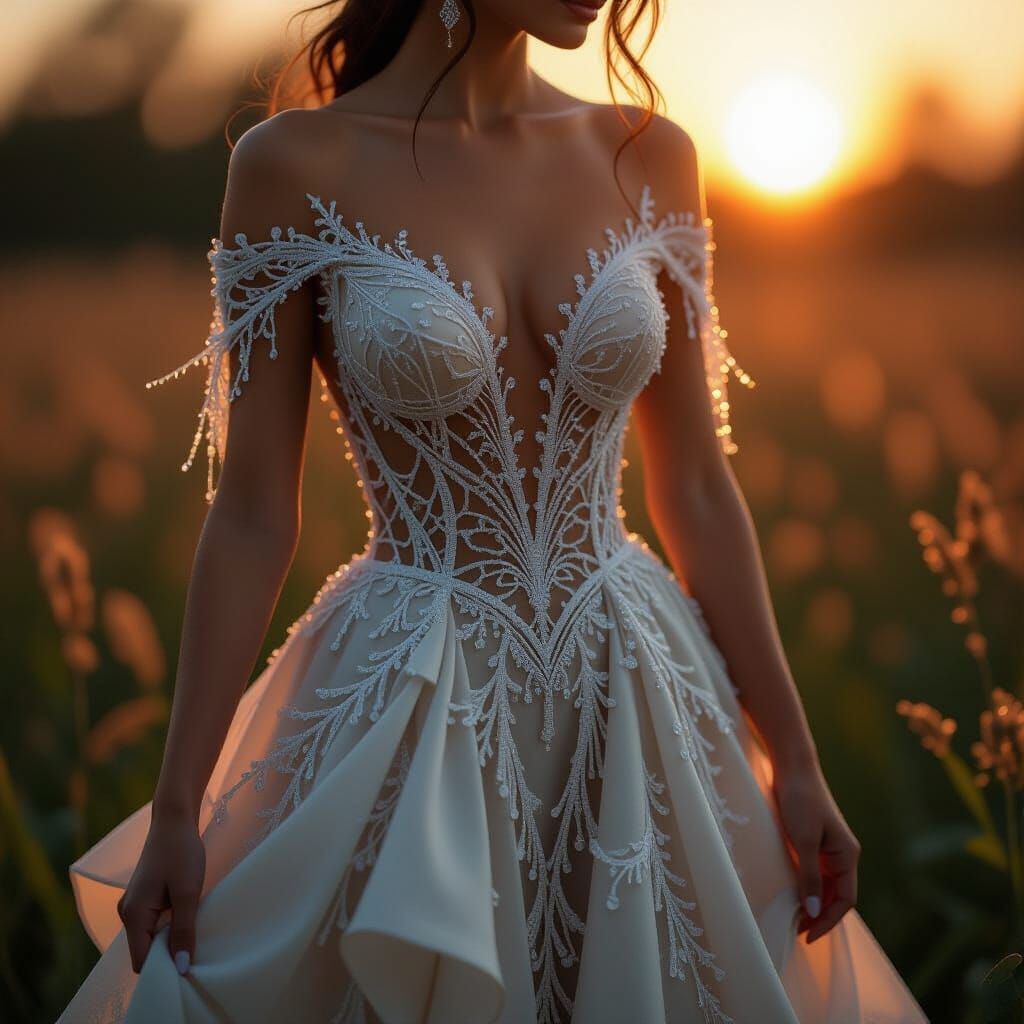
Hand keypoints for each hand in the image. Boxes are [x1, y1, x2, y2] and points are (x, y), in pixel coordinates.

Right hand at [116, 808, 205, 974]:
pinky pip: (153, 923)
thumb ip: (184, 930)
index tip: (189, 967)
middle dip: (168, 954)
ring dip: (171, 938)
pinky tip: (188, 917)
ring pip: (151, 936)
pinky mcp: (144, 897)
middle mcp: (127, 913)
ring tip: (195, 932)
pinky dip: (169, 925)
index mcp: (133, 915)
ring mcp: (134, 904)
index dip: (164, 968)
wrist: (174, 819)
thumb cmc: (181, 852)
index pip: (142, 960)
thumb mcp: (187, 892)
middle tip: (197, 950)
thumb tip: (181, 968)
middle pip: (145, 950)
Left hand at [771, 762, 860, 942]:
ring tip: (794, 919)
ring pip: (825, 885)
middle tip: (797, 931)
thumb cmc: (800, 799)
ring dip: (813, 903)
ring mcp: (827, 847)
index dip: (828, 920)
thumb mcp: (803, 840)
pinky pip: (814, 872)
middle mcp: (842, 854)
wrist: (792, 767)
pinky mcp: (813, 840)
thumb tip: (813, 911)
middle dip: (819, 915)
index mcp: (847, 855)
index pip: (845, 899)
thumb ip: (809, 876)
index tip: (808, 935)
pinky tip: (792, 895)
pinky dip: (806, 887)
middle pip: (835, 895)